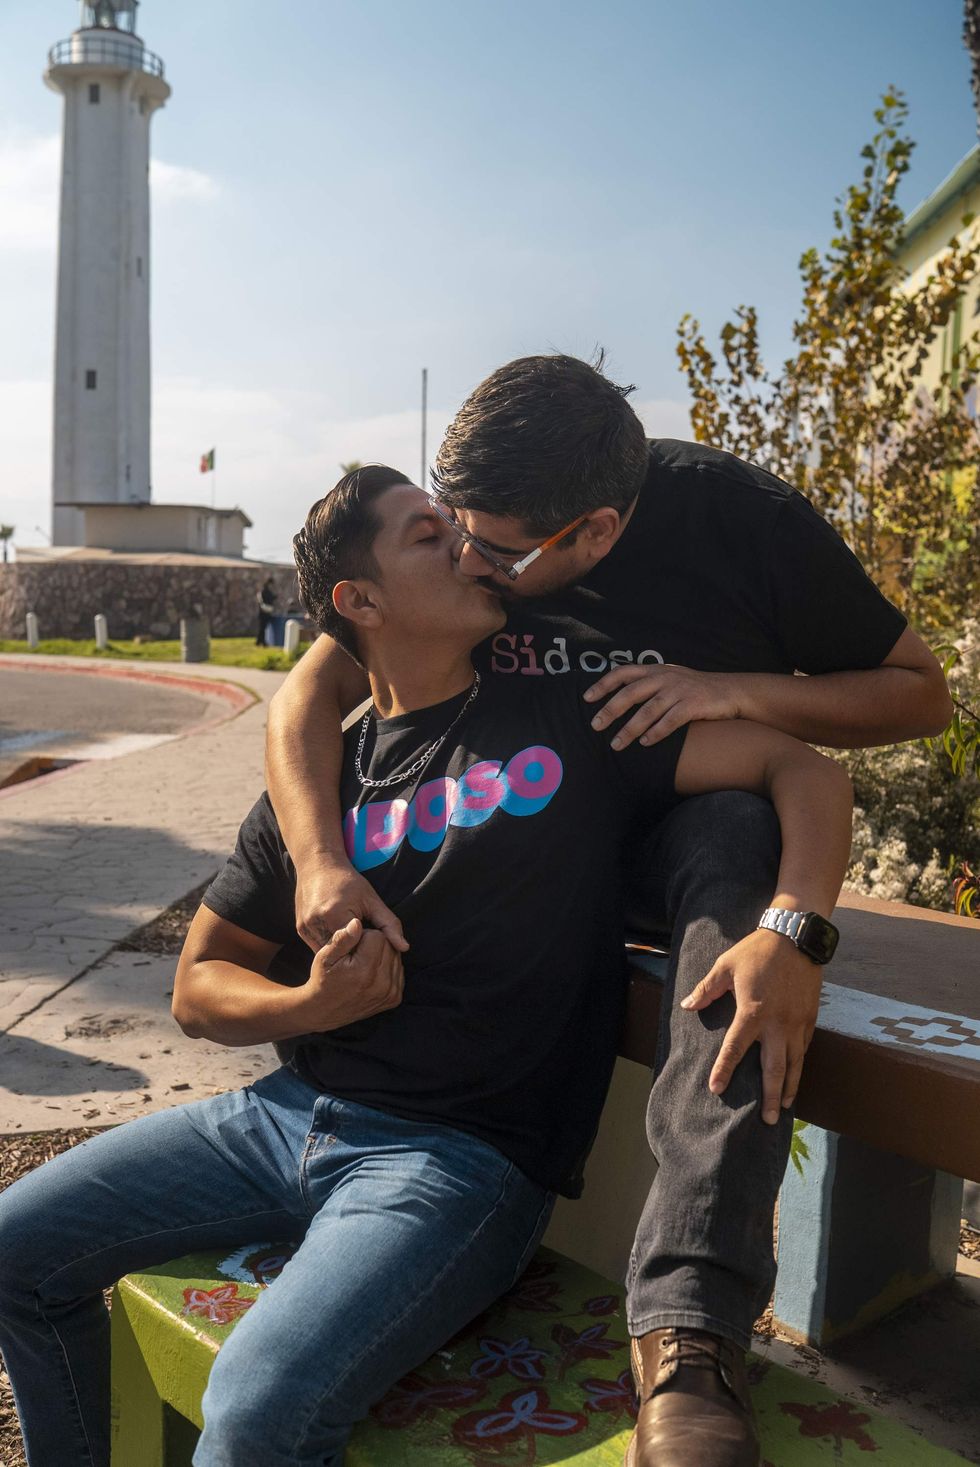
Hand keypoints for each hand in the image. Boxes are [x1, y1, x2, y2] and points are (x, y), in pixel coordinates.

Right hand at [295, 860, 407, 953]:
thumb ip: (389, 924)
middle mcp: (316, 923)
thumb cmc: (348, 881)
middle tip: (363, 946)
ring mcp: (305, 928)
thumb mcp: (372, 899)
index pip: (356, 947)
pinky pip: (318, 947)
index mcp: (334, 915)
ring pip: (328, 953)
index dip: (366, 949)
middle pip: (340, 952)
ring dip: (341, 952)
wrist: (317, 865)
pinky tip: (339, 939)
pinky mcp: (300, 930)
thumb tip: (405, 948)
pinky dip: (330, 947)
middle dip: (353, 953)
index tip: (373, 943)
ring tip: (351, 943)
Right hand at [300, 919, 404, 1031]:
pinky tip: (371, 973)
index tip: (352, 947)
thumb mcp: (325, 957)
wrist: (325, 1010)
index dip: (363, 936)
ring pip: (396, 956)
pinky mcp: (395, 998)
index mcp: (364, 971)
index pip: (378, 936)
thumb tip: (357, 922)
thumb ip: (343, 939)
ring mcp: (390, 993)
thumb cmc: (323, 979)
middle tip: (357, 956)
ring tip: (363, 965)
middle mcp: (381, 984)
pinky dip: (387, 967)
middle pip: (389, 945)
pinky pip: (398, 969)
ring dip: (382, 955)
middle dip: (375, 944)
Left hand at [583, 664, 740, 748]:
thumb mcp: (670, 678)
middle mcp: (665, 678)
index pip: (623, 673)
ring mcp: (679, 690)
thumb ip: (647, 683)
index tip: (587, 698)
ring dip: (630, 729)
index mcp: (656, 670)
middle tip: (595, 725)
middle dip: (611, 710)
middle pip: (631, 693)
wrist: (730, 691)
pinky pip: (671, 721)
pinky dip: (656, 733)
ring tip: (616, 744)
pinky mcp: (694, 705)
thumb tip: (618, 696)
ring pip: (648, 710)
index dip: (603, 684)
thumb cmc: (694, 688)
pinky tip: (646, 743)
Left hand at [680, 929, 821, 1123]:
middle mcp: (777, 1024)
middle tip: (769, 1120)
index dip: (724, 1069)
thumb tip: (687, 1006)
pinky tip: (795, 1075)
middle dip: (772, 1096)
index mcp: (753, 1012)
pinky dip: (800, 1064)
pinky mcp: (810, 1018)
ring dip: (791, 1087)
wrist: (795, 937)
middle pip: (775, 1069)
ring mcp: (797, 1023)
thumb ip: (707, 989)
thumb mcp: (725, 965)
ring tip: (786, 1107)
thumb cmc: (756, 951)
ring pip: (795, 1063)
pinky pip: (804, 1047)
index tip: (716, 1088)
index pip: (735, 1048)